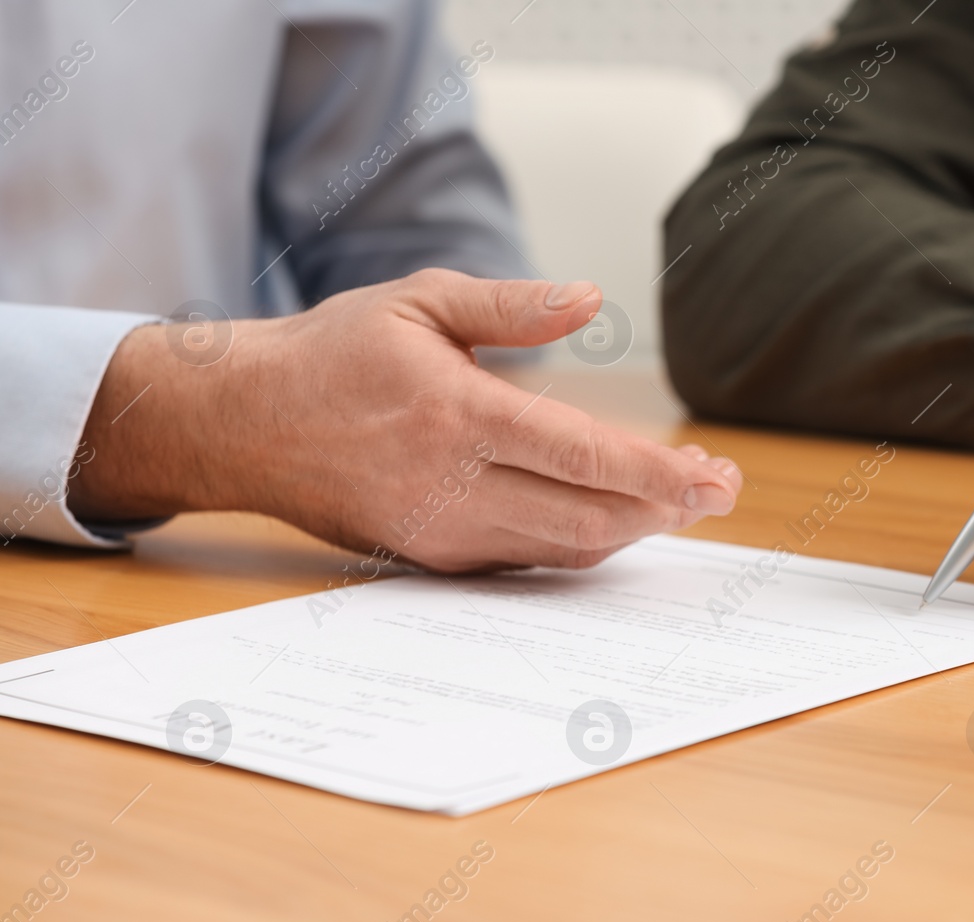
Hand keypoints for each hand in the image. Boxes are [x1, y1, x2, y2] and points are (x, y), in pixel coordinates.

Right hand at [71, 269, 743, 571]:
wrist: (245, 424)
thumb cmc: (335, 354)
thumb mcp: (420, 302)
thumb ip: (513, 306)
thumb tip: (592, 297)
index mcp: (458, 415)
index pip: (584, 455)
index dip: (660, 473)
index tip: (715, 476)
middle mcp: (454, 486)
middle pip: (591, 516)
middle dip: (668, 508)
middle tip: (719, 489)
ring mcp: (442, 532)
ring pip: (566, 549)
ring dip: (633, 530)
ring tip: (681, 501)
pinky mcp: (432, 559)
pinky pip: (529, 562)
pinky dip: (581, 543)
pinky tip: (615, 518)